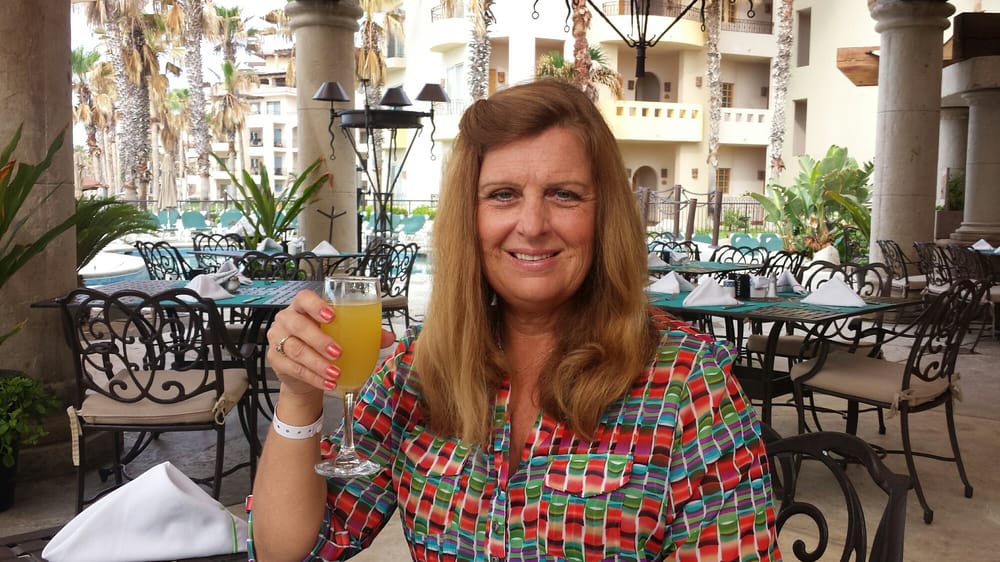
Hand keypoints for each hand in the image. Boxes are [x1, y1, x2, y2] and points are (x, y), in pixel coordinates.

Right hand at [266, 289, 395, 394]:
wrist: (304, 370)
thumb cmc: (322, 342)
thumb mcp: (341, 334)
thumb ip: (364, 332)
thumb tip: (388, 337)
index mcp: (303, 307)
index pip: (304, 298)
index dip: (316, 306)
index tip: (332, 316)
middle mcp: (287, 320)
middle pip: (298, 326)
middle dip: (319, 340)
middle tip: (338, 352)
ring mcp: (279, 339)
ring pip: (296, 350)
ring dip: (318, 363)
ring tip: (336, 373)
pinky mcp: (276, 360)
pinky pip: (295, 369)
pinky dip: (314, 377)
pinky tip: (328, 382)